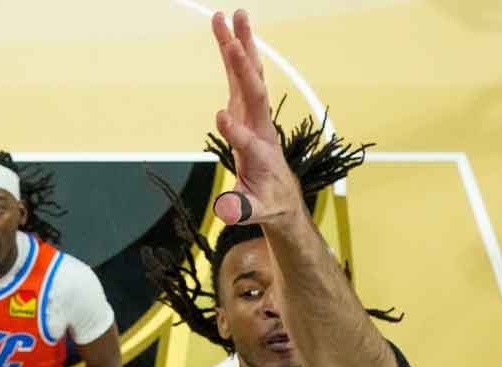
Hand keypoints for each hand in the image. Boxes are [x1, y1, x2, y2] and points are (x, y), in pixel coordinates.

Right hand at [209, 10, 303, 226]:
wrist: (280, 195)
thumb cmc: (266, 204)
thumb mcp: (253, 213)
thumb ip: (240, 209)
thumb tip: (224, 210)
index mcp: (261, 154)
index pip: (247, 139)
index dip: (235, 131)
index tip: (220, 117)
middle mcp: (261, 127)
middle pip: (254, 91)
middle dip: (243, 66)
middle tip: (232, 38)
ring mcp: (254, 115)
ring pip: (249, 75)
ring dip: (241, 44)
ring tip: (231, 15)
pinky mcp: (246, 110)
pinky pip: (240, 76)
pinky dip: (233, 53)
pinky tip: (225, 31)